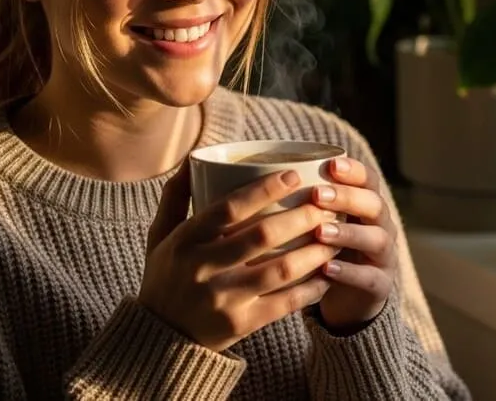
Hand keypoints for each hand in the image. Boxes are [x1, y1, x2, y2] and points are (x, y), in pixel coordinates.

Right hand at [138, 164, 337, 351]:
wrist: (159, 338)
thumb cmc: (166, 275)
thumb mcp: (160, 235)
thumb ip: (175, 196)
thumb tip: (193, 158)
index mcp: (185, 240)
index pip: (229, 208)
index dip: (264, 189)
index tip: (293, 175)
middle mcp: (202, 268)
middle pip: (262, 236)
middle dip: (301, 216)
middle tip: (326, 203)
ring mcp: (223, 299)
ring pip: (281, 269)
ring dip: (315, 250)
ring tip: (336, 235)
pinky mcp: (240, 325)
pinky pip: (285, 303)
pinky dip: (312, 287)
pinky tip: (328, 273)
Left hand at [312, 157, 397, 330]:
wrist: (350, 295)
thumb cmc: (325, 247)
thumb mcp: (319, 221)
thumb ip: (303, 200)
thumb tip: (256, 174)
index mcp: (367, 203)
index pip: (368, 179)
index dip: (353, 170)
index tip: (330, 164)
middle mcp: (381, 225)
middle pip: (374, 204)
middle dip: (347, 197)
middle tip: (317, 195)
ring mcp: (383, 256)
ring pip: (377, 239)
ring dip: (348, 233)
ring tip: (320, 232)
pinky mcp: (380, 285)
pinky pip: (369, 277)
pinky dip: (348, 272)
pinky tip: (327, 268)